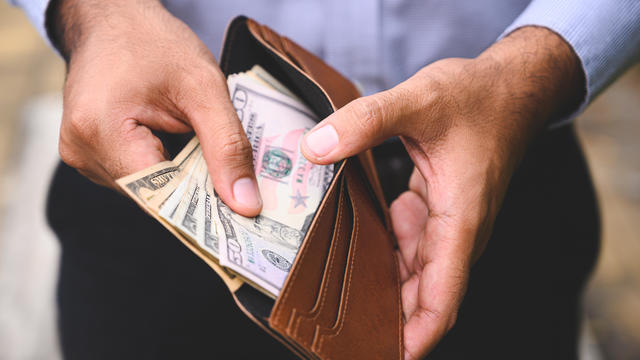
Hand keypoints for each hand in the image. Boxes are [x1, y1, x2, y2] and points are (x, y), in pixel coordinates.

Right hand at [52, 0, 260, 215]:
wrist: (113, 17)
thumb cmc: (154, 42)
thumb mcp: (204, 88)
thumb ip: (227, 146)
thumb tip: (245, 204)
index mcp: (100, 131)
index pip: (160, 196)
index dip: (204, 208)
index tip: (242, 213)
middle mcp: (81, 151)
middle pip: (153, 197)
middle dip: (197, 192)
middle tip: (237, 185)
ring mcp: (81, 154)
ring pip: (147, 192)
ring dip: (182, 180)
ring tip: (204, 154)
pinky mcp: (90, 153)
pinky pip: (137, 178)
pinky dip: (166, 170)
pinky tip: (182, 148)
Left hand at [301, 27, 584, 358]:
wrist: (512, 87)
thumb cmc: (479, 97)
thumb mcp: (419, 99)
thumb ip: (365, 122)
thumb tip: (314, 148)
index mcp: (461, 219)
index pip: (442, 298)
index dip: (415, 337)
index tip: (385, 356)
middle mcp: (457, 230)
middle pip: (420, 294)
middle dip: (385, 317)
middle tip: (336, 329)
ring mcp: (447, 222)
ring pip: (412, 270)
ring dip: (379, 283)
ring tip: (331, 290)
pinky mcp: (437, 209)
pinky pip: (408, 243)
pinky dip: (382, 248)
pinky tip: (351, 240)